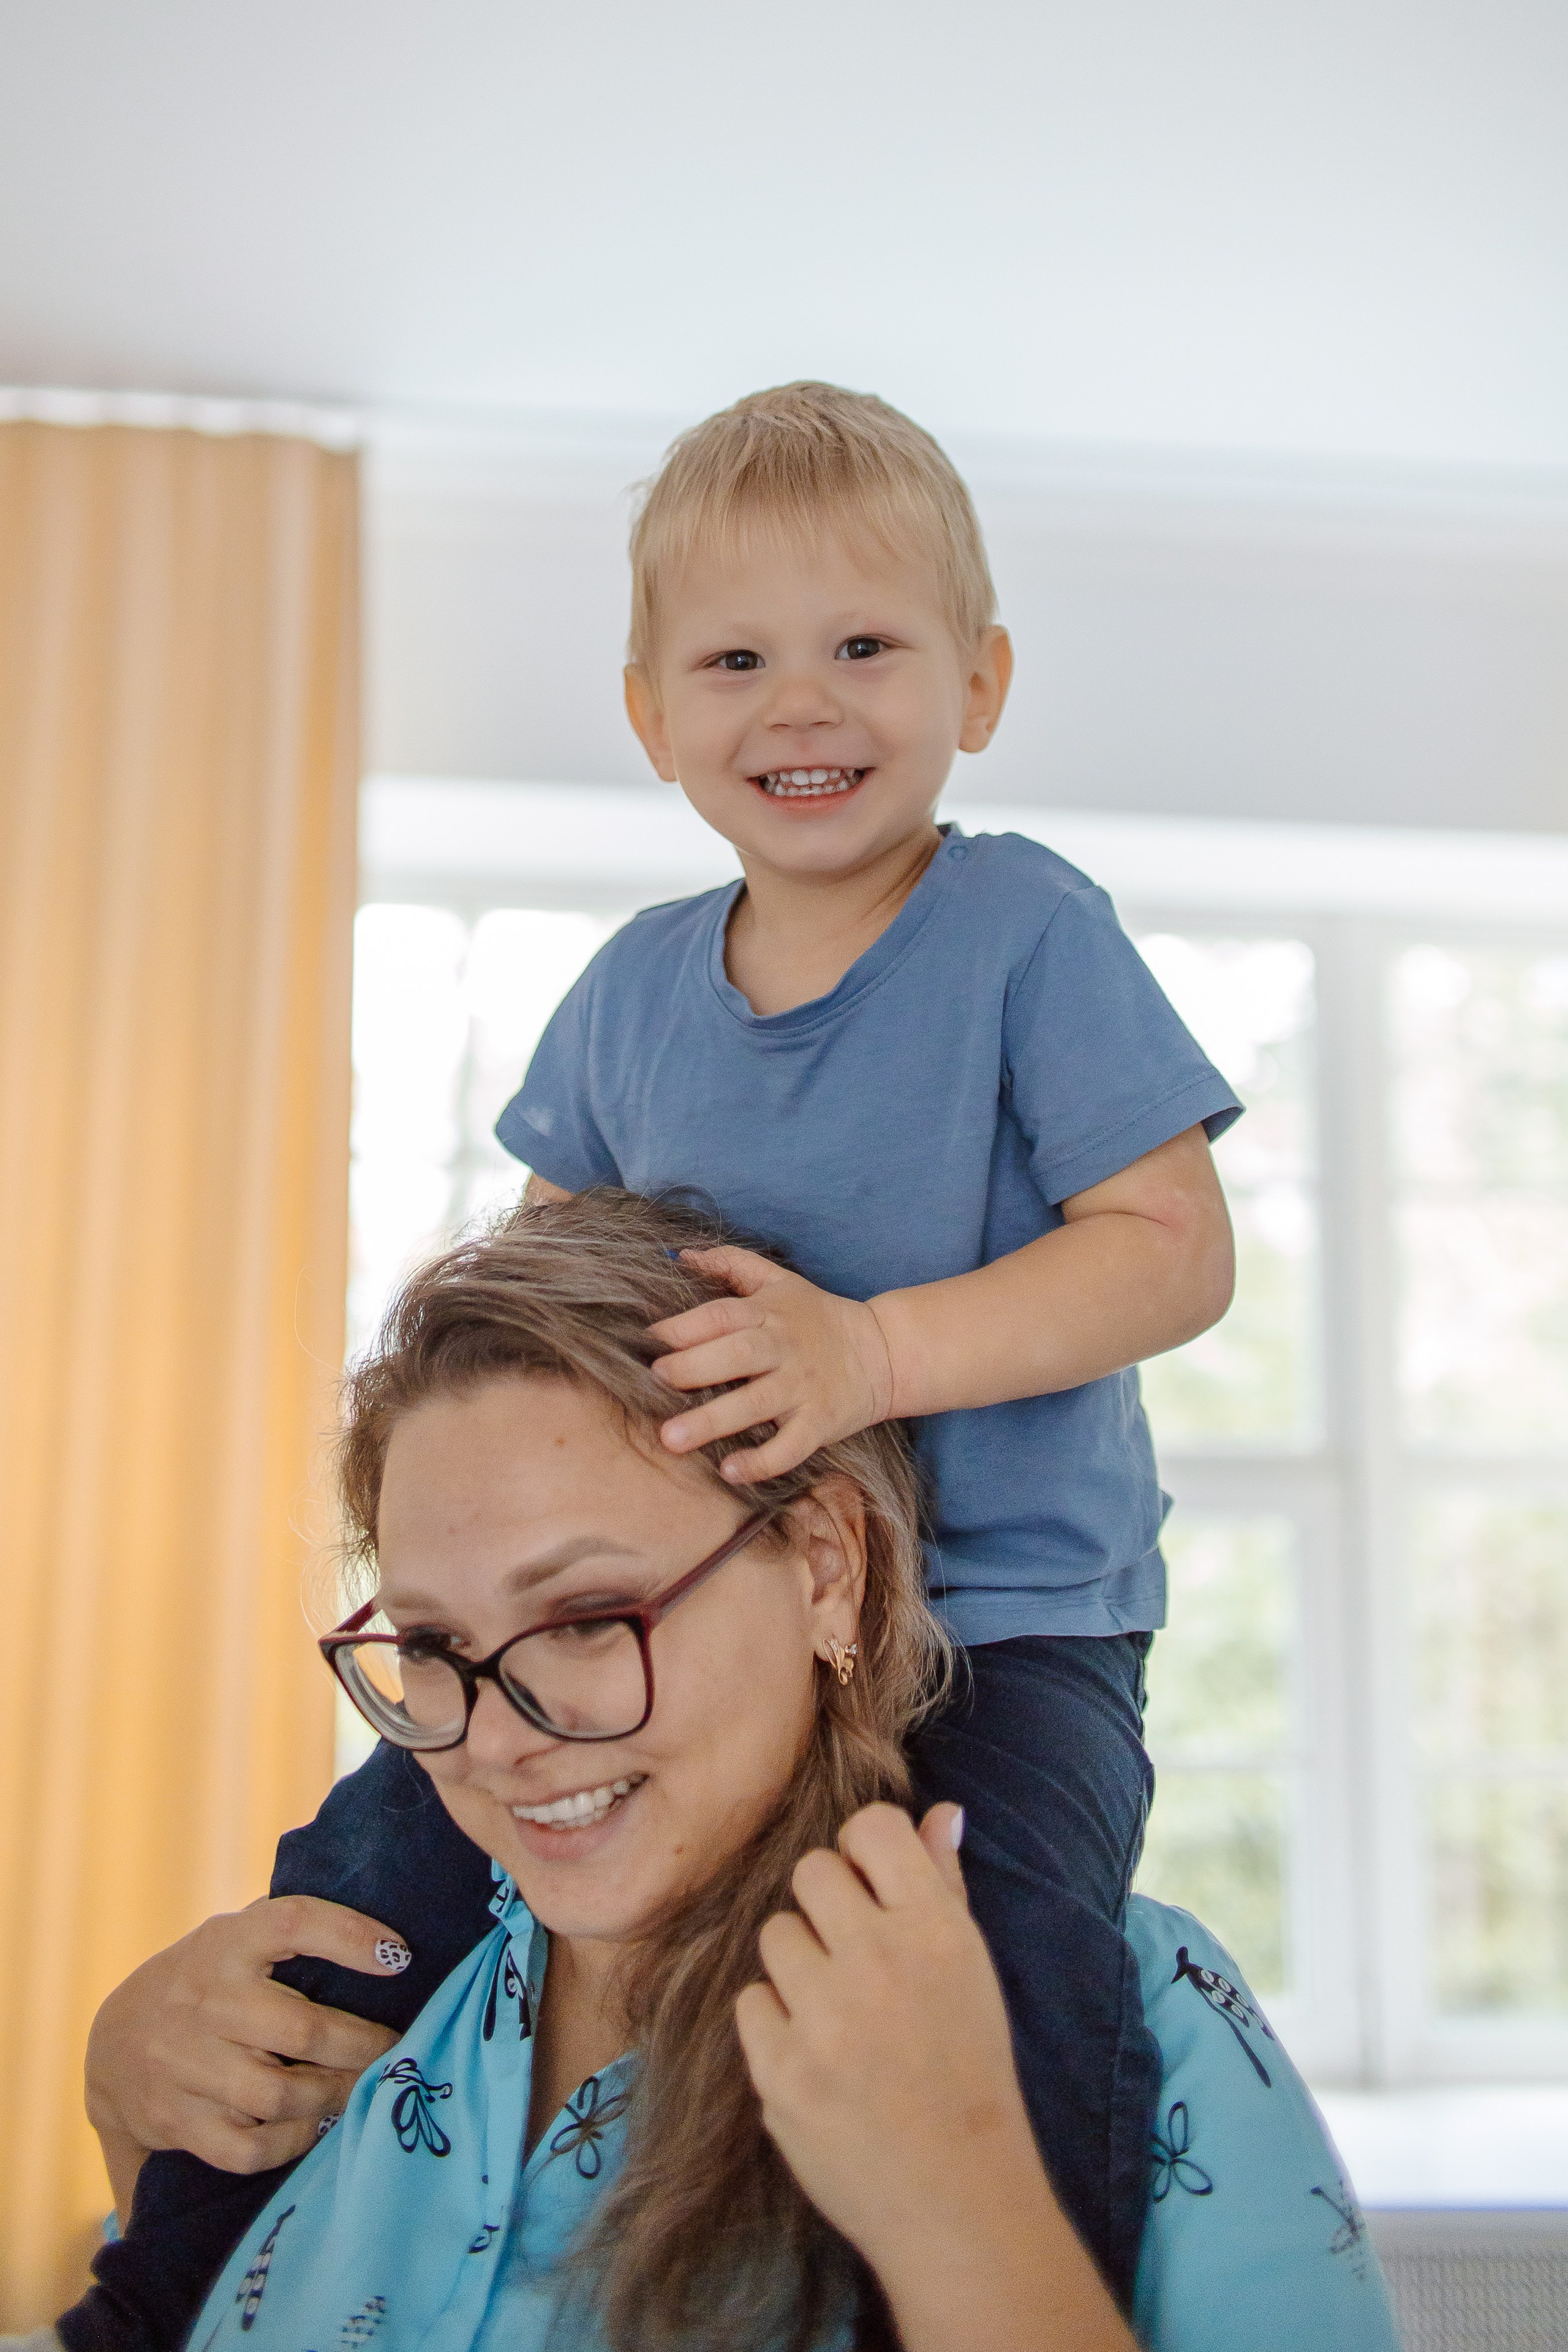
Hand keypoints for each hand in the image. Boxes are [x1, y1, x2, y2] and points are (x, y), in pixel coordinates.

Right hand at [86, 1896, 405, 2186]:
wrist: (114, 2043)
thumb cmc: (206, 1981)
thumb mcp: (236, 1938)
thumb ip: (294, 1931)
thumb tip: (390, 1942)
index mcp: (226, 1942)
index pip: (293, 1922)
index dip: (351, 1937)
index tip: (400, 1956)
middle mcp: (204, 2000)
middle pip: (301, 2030)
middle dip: (363, 2045)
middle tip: (395, 2049)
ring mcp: (184, 2063)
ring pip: (280, 2095)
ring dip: (334, 2096)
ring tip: (361, 2087)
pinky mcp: (175, 2120)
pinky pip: (249, 2148)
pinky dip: (293, 2142)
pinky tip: (314, 2124)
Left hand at [648, 1246, 894, 1480]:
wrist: (884, 1353)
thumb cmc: (818, 1318)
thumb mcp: (780, 1282)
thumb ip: (732, 1264)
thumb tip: (681, 1254)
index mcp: (770, 1313)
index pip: (722, 1314)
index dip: (684, 1326)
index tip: (649, 1340)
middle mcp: (785, 1348)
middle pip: (737, 1354)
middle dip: (693, 1367)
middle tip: (655, 1381)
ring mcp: (804, 1388)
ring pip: (757, 1404)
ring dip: (713, 1421)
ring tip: (671, 1439)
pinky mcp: (821, 1423)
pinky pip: (791, 1446)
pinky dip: (763, 1461)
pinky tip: (730, 1471)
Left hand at [735, 1804, 1028, 2261]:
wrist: (956, 2197)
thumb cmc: (968, 2072)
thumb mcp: (972, 1971)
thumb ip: (945, 1884)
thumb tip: (939, 1812)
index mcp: (934, 1930)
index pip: (871, 1828)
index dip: (865, 1850)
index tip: (872, 1885)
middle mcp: (877, 1961)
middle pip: (811, 1872)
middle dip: (826, 1904)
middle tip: (851, 1953)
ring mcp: (824, 2019)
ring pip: (775, 1935)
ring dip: (798, 1965)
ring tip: (835, 2010)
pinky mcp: (779, 2073)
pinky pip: (751, 2002)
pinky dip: (775, 2024)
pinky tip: (814, 2053)